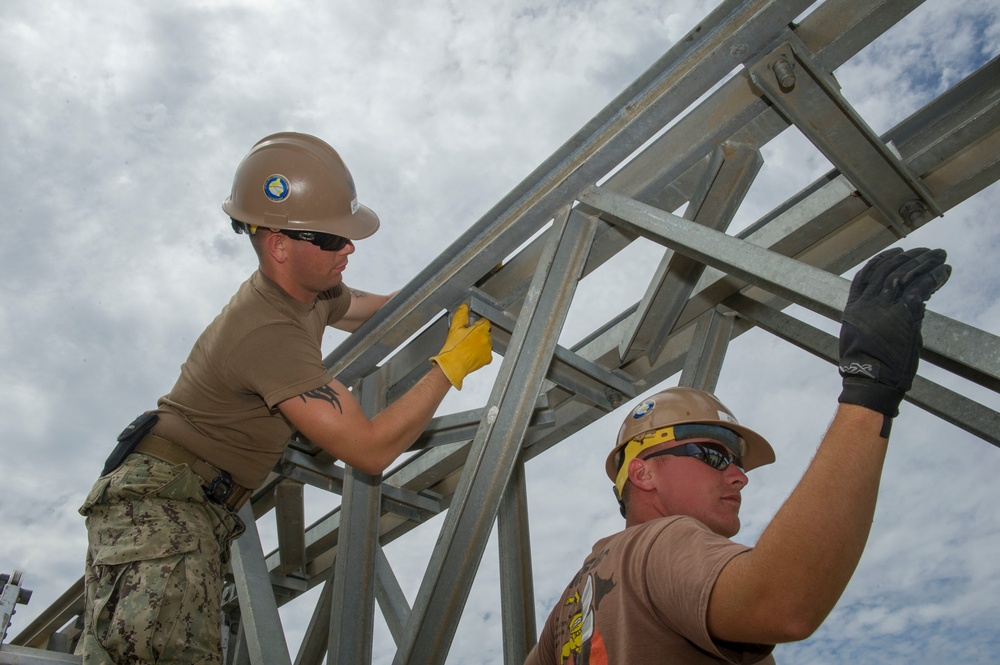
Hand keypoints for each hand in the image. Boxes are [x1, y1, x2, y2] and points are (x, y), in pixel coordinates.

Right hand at [430, 304, 492, 389]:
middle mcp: (487, 339)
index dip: (477, 323)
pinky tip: (471, 353)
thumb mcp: (455, 327)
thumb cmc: (453, 348)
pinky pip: (486, 353)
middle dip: (478, 333)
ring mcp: (488, 349)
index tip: (471, 326)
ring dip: (479, 343)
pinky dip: (480, 353)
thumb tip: (464, 307)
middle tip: (467, 337)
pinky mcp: (487, 359)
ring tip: (468, 347)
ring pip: (486, 342)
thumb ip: (461, 314)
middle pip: (485, 332)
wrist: (453, 365)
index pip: (484, 321)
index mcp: (481, 329)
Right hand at [838, 247, 950, 420]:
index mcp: (854, 308)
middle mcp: (867, 303)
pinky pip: (921, 288)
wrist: (870, 379)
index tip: (896, 252)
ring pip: (904, 273)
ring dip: (924, 262)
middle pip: (887, 269)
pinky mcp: (902, 313)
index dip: (882, 260)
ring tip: (939, 255)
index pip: (866, 275)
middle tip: (925, 251)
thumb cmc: (869, 366)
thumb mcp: (864, 337)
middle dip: (909, 257)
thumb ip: (882, 318)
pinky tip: (944, 270)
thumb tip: (910, 309)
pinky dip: (934, 277)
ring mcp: (883, 307)